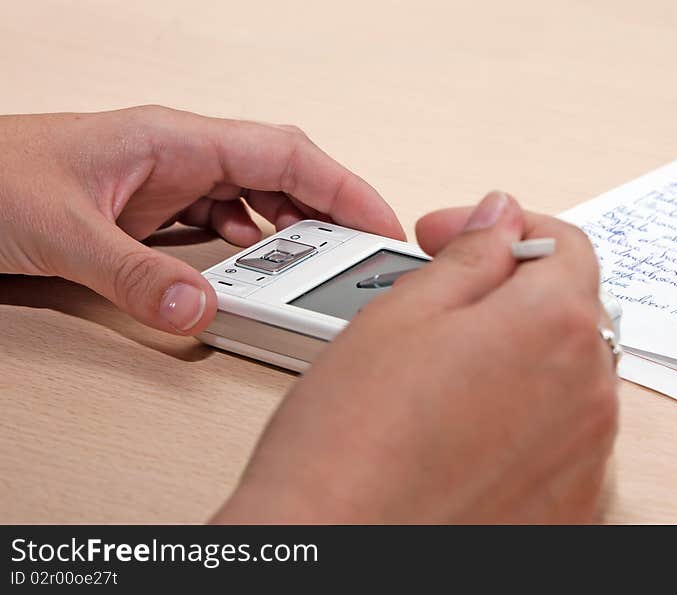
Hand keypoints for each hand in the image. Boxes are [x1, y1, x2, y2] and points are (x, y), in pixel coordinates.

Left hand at [0, 105, 402, 333]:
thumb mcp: (62, 230)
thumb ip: (134, 275)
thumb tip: (198, 312)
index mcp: (174, 138)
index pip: (283, 154)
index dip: (341, 186)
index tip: (380, 221)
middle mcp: (181, 156)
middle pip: (281, 178)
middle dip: (326, 216)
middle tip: (358, 259)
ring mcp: (168, 184)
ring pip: (254, 204)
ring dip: (287, 237)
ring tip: (312, 273)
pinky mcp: (153, 212)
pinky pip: (221, 228)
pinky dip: (246, 253)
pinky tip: (253, 274)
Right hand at [215, 191, 618, 522]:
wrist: (337, 551)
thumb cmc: (353, 444)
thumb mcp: (403, 314)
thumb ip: (469, 255)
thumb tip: (500, 218)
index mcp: (555, 326)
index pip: (563, 246)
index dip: (504, 229)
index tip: (457, 236)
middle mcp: (590, 393)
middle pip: (568, 310)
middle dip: (510, 292)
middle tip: (443, 301)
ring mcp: (587, 457)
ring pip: (566, 376)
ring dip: (517, 356)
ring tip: (443, 375)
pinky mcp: (572, 508)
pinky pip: (562, 439)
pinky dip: (525, 419)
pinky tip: (463, 431)